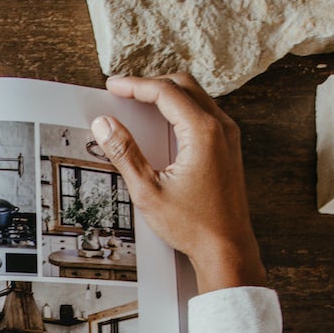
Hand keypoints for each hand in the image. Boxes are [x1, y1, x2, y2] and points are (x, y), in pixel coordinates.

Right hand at [91, 73, 265, 293]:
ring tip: (139, 102)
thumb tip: (105, 125)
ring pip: (196, 96)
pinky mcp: (228, 148)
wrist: (227, 248)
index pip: (165, 92)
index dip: (135, 85)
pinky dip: (180, 108)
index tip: (113, 86)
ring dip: (167, 93)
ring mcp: (228, 137)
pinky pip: (204, 113)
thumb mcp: (149, 191)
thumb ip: (125, 153)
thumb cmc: (194, 225)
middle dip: (150, 83)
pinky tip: (163, 122)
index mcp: (203, 133)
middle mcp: (221, 128)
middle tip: (123, 91)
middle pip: (183, 85)